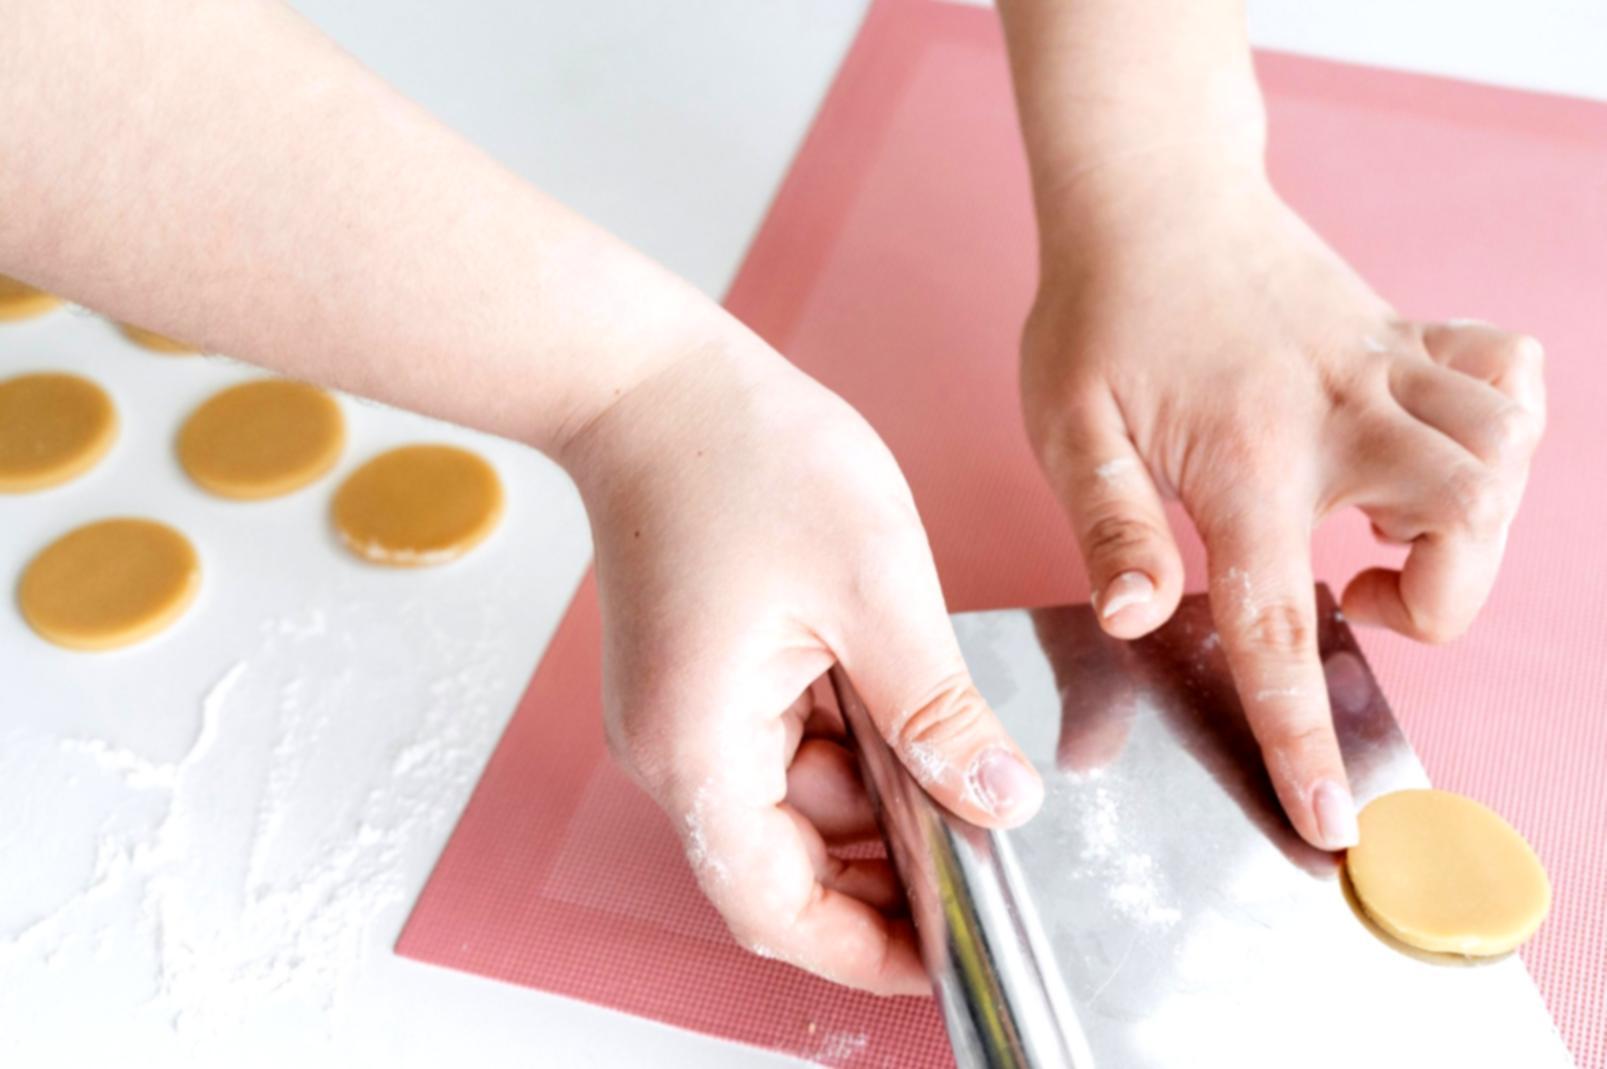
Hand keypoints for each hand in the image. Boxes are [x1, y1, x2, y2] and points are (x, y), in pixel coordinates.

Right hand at [559, 331, 1043, 993]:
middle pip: (788, 859)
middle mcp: (678, 749)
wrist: (654, 381)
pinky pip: (784, 743)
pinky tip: (901, 697)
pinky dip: (849, 739)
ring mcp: (686, 713)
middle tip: (985, 836)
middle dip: (889, 861)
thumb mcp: (874, 591)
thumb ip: (938, 713)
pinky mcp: (703, 678)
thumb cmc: (742, 459)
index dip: (863, 949)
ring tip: (954, 746)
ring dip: (877, 790)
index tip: (946, 957)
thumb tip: (997, 799)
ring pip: (796, 800)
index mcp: (701, 748)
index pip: (776, 907)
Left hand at [1020, 157, 1544, 850]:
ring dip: (1475, 517)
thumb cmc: (1096, 315)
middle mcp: (1338, 412)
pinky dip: (1498, 424)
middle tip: (1352, 591)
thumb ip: (1111, 527)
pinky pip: (1509, 368)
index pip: (1280, 621)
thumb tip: (1139, 618)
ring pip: (1506, 447)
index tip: (1332, 818)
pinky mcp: (1406, 329)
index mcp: (1243, 459)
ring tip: (1384, 526)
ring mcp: (1384, 364)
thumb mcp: (1070, 428)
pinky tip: (1424, 450)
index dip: (1304, 732)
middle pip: (1466, 521)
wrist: (1147, 195)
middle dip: (1440, 595)